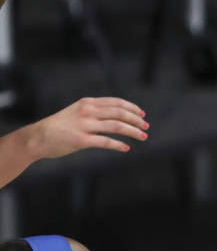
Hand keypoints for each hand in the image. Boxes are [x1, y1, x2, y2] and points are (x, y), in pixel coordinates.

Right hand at [32, 97, 147, 157]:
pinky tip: (126, 148)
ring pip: (117, 126)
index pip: (116, 102)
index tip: (142, 114)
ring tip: (143, 136)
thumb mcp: (76, 111)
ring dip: (133, 131)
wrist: (37, 137)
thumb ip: (94, 110)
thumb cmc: (58, 126)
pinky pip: (106, 142)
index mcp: (88, 103)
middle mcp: (87, 112)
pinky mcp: (81, 140)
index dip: (132, 108)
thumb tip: (116, 114)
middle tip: (146, 127)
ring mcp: (84, 125)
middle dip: (136, 120)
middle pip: (120, 113)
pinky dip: (119, 145)